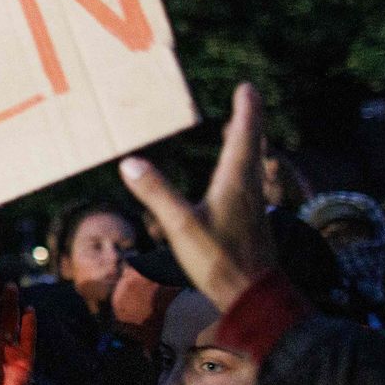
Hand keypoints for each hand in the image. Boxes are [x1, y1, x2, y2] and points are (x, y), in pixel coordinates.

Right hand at [119, 83, 275, 310]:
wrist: (255, 297)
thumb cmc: (219, 261)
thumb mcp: (181, 227)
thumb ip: (156, 193)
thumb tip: (129, 162)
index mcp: (236, 182)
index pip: (245, 135)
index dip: (246, 109)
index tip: (247, 86)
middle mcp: (250, 188)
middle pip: (253, 144)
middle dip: (249, 119)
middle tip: (247, 97)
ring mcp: (254, 206)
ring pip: (253, 163)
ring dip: (247, 141)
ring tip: (240, 129)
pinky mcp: (252, 221)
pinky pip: (249, 181)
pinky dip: (243, 164)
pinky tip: (235, 176)